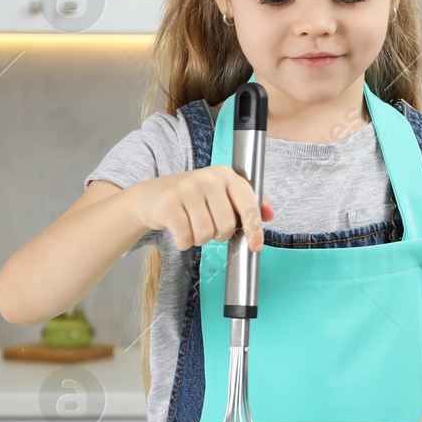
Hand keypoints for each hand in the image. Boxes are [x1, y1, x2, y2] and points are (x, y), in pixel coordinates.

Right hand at [130, 167, 275, 251]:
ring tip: (193, 227)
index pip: (249, 205)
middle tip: (210, 228)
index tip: (255, 246)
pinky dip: (184, 242)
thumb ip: (248, 202)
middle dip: (220, 235)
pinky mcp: (168, 203)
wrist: (151, 196)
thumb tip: (270, 214)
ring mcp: (187, 188)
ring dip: (200, 239)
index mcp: (227, 175)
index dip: (255, 229)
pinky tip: (180, 232)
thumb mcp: (222, 194)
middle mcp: (208, 178)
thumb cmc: (193, 198)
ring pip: (206, 233)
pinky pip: (185, 237)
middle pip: (227, 225)